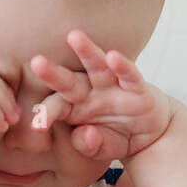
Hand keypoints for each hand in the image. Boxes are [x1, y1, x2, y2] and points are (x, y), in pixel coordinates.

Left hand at [29, 30, 172, 161]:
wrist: (149, 135)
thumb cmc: (117, 137)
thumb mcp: (102, 149)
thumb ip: (90, 146)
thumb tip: (85, 136)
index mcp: (76, 107)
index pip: (57, 106)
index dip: (47, 114)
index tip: (37, 125)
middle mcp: (92, 93)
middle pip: (70, 81)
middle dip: (54, 73)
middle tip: (36, 63)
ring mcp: (114, 88)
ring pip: (98, 68)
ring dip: (87, 52)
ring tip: (74, 37)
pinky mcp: (138, 89)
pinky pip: (129, 76)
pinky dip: (122, 66)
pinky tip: (113, 56)